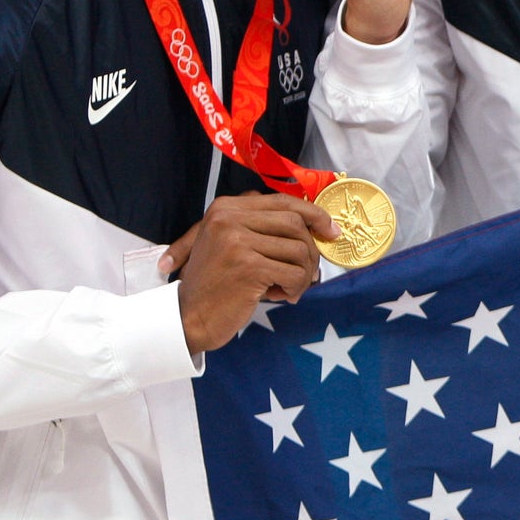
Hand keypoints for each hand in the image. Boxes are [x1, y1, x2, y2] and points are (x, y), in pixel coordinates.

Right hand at [163, 192, 339, 354]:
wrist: (187, 318)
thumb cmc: (217, 284)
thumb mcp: (232, 244)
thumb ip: (263, 226)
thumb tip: (318, 223)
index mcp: (225, 208)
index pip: (284, 201)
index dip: (314, 214)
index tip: (332, 231)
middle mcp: (229, 218)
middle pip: (296, 223)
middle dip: (310, 250)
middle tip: (308, 274)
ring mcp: (237, 240)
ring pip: (299, 249)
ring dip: (303, 274)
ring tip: (289, 289)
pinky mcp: (247, 266)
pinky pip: (294, 273)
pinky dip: (295, 288)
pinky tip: (279, 296)